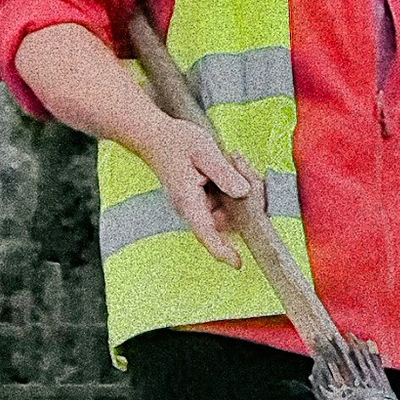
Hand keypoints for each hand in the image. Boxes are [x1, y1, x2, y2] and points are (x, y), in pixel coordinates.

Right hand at [141, 119, 257, 264]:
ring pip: (229, 211)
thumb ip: (223, 172)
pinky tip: (234, 166)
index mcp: (187, 200)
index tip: (237, 263)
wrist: (154, 136)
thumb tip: (242, 192)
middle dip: (245, 203)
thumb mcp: (203, 150)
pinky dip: (236, 188)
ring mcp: (197, 205)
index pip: (205, 232)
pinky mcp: (202, 200)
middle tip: (245, 168)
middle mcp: (191, 208)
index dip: (222, 250)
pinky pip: (226, 202)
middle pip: (225, 221)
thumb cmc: (175, 141)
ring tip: (237, 162)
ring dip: (242, 192)